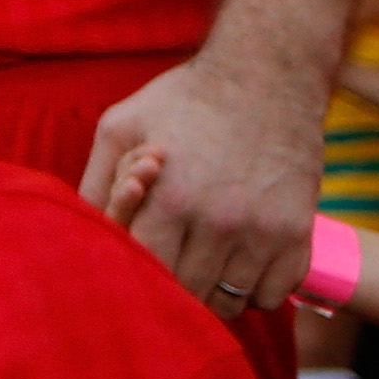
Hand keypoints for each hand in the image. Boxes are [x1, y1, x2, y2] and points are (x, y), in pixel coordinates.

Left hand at [88, 55, 320, 307]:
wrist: (266, 76)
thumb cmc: (184, 100)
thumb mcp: (122, 125)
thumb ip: (96, 181)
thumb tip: (81, 230)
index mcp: (171, 197)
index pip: (147, 271)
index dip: (136, 274)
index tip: (134, 265)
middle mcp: (220, 222)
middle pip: (188, 294)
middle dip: (171, 288)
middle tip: (168, 265)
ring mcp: (264, 232)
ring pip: (231, 303)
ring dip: (212, 292)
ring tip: (202, 263)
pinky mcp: (298, 234)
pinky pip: (273, 296)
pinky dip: (254, 290)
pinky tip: (239, 262)